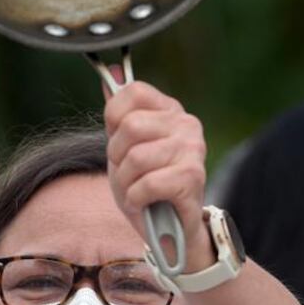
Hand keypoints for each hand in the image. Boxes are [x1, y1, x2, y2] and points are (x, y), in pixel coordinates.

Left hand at [104, 81, 210, 271]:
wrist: (170, 231)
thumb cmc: (146, 186)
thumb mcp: (124, 146)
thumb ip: (119, 111)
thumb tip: (110, 73)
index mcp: (170, 110)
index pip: (132, 92)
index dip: (114, 119)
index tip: (120, 142)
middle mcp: (186, 124)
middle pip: (130, 126)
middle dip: (117, 156)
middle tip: (129, 173)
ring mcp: (193, 149)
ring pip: (135, 158)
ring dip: (126, 183)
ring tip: (137, 191)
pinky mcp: (193, 177)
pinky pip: (147, 183)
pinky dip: (136, 198)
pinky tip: (146, 203)